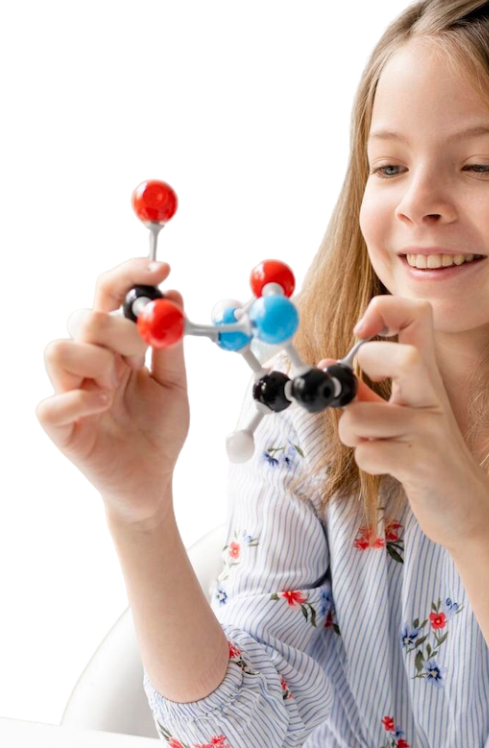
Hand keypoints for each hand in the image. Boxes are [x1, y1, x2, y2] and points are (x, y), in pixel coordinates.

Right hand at [34, 256, 191, 522]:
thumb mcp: (176, 382)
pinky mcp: (59, 425)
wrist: (155, 479)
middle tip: (142, 355)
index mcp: (114, 345)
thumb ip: (171, 343)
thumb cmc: (159, 429)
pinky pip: (52, 402)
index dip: (129, 275)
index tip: (161, 268)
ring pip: (59, 350)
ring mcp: (69, 391)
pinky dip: (82, 400)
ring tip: (119, 388)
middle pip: (82, 316)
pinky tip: (104, 407)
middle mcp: (87, 362)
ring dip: (98, 363)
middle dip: (119, 329)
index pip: (108, 294)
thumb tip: (173, 295)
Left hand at [318, 295, 488, 550]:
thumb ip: (366, 392)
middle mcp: (433, 397)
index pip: (417, 315)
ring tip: (370, 443)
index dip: (385, 310)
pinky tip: (386, 467)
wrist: (469, 510)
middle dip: (368, 368)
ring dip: (351, 432)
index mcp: (427, 376)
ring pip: (362, 416)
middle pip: (406, 357)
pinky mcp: (423, 465)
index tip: (362, 332)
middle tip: (364, 390)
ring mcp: (430, 432)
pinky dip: (366, 462)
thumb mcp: (400, 416)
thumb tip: (328, 365)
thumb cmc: (428, 458)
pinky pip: (371, 454)